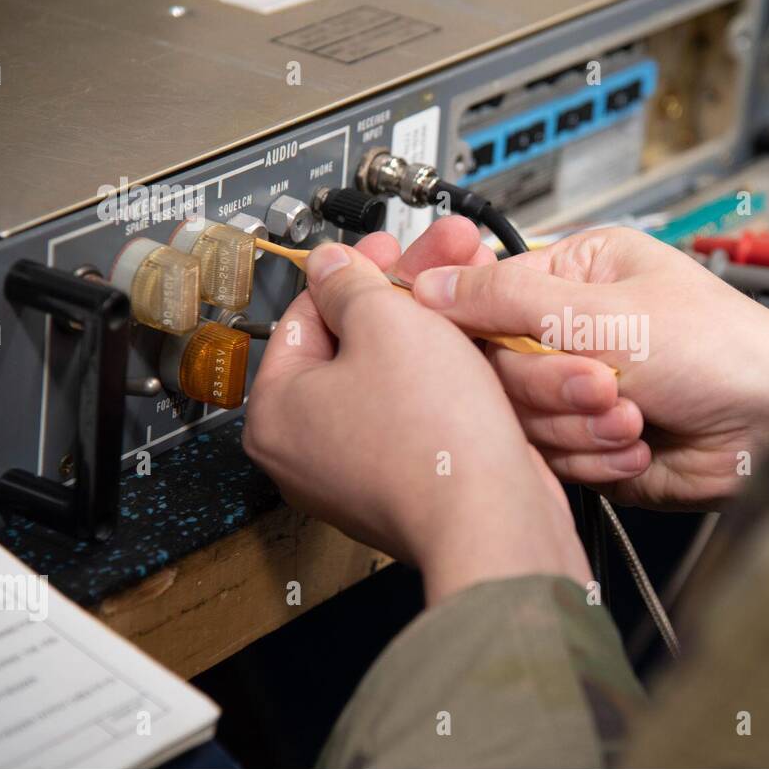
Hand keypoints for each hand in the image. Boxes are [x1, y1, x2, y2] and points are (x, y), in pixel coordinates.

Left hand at [243, 233, 588, 604]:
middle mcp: (308, 450)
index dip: (354, 270)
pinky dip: (446, 380)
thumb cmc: (432, 438)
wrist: (492, 519)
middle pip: (353, 346)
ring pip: (393, 379)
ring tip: (468, 297)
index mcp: (275, 411)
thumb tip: (331, 265)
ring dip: (432, 332)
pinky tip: (480, 347)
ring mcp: (359, 473)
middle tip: (437, 263)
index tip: (387, 249)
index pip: (305, 315)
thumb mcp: (388, 322)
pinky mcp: (409, 484)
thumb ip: (352, 282)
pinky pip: (421, 416)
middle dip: (404, 296)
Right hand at [406, 224, 768, 508]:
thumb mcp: (606, 311)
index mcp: (578, 275)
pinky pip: (551, 458)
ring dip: (578, 426)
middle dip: (550, 386)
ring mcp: (582, 390)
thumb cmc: (723, 352)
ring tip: (636, 414)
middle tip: (602, 382)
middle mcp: (573, 330)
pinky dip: (593, 458)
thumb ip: (507, 299)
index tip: (457, 352)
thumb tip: (429, 284)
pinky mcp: (591, 443)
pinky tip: (638, 444)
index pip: (485, 297)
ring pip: (519, 419)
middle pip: (496, 368)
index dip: (471, 329)